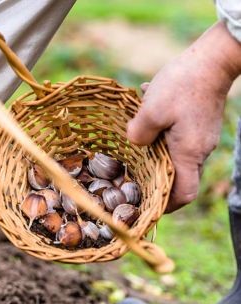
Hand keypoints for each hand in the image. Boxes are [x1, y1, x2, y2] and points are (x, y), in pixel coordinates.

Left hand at [127, 22, 240, 211]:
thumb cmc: (183, 84)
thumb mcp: (151, 110)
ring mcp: (201, 137)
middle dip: (153, 179)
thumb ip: (138, 134)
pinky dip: (160, 132)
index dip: (166, 205)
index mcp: (188, 153)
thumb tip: (133, 144)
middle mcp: (199, 150)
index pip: (184, 194)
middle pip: (177, 178)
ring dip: (153, 150)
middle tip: (129, 177)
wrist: (213, 58)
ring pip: (174, 155)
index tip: (146, 205)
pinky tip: (146, 111)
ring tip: (135, 136)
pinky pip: (177, 137)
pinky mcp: (199, 124)